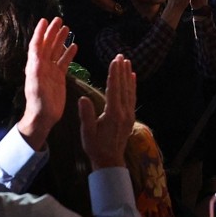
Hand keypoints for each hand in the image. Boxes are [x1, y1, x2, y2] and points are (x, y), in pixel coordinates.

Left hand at [17, 18, 77, 149]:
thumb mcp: (36, 85)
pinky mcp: (59, 78)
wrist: (44, 117)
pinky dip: (69, 54)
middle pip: (47, 45)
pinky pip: (64, 62)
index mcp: (34, 65)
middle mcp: (42, 66)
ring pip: (56, 51)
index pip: (37, 45)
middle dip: (52, 32)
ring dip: (61, 40)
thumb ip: (36, 69)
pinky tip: (75, 46)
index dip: (40, 33)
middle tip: (59, 20)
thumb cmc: (38, 102)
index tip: (44, 20)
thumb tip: (37, 52)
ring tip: (67, 28)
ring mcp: (51, 71)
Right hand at [79, 55, 135, 169]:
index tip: (114, 61)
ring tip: (127, 62)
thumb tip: (82, 98)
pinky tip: (133, 78)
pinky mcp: (130, 117)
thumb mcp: (87, 131)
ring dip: (128, 76)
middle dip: (121, 70)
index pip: (114, 89)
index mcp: (113, 114)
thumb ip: (86, 115)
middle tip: (121, 55)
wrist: (110, 161)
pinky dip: (133, 86)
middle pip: (123, 87)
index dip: (114, 74)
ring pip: (130, 91)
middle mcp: (124, 112)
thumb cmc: (95, 147)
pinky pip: (132, 98)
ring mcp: (129, 114)